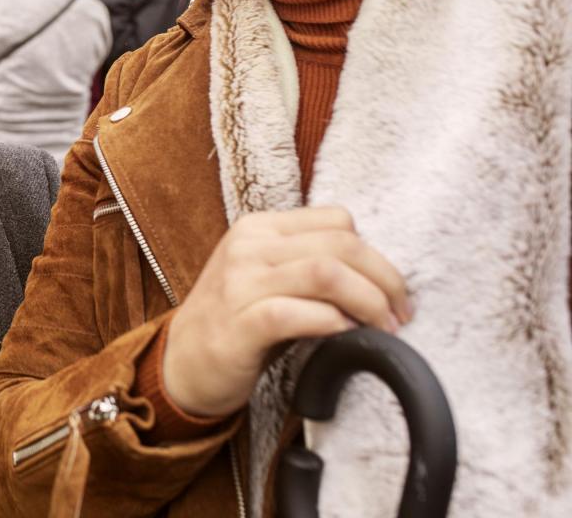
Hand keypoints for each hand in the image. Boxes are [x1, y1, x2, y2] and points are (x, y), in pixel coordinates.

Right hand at [161, 206, 412, 417]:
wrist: (182, 362)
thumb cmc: (236, 322)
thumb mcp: (267, 277)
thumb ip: (307, 262)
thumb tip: (377, 275)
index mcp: (258, 227)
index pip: (337, 220)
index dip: (376, 254)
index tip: (391, 289)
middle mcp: (248, 247)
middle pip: (340, 244)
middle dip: (385, 279)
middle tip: (400, 314)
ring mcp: (240, 283)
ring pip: (326, 273)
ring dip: (368, 302)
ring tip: (384, 328)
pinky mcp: (239, 323)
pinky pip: (298, 313)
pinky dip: (333, 323)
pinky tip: (347, 337)